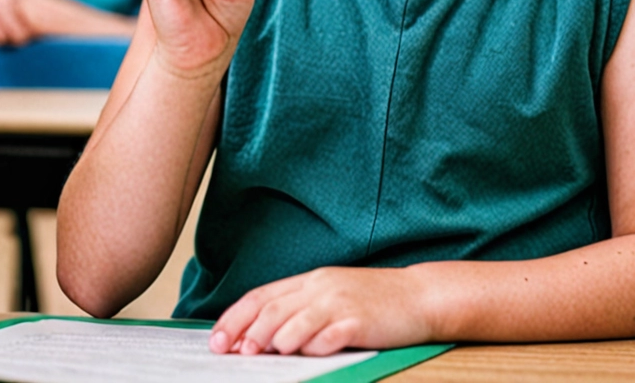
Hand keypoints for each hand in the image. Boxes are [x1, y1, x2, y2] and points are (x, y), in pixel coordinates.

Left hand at [210, 267, 428, 356]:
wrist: (418, 295)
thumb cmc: (372, 300)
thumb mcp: (331, 295)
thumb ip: (300, 309)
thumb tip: (260, 336)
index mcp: (310, 280)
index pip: (262, 296)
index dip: (235, 318)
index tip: (216, 340)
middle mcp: (321, 287)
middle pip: (274, 307)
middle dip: (248, 331)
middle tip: (234, 353)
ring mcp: (341, 302)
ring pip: (297, 319)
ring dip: (273, 338)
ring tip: (259, 354)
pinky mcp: (360, 320)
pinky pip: (331, 333)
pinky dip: (314, 344)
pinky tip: (304, 353)